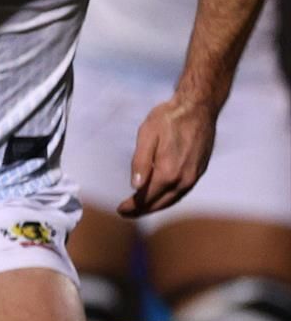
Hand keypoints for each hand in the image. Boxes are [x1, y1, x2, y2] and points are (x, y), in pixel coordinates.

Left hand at [121, 96, 216, 217]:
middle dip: (142, 210)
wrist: (198, 108)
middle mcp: (184, 178)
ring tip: (141, 208)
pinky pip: (182, 191)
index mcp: (169, 172)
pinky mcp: (200, 170)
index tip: (120, 210)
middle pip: (160, 202)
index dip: (133, 206)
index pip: (147, 197)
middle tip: (127, 212)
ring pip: (173, 199)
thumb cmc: (169, 119)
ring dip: (156, 206)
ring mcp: (194, 175)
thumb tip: (135, 187)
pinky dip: (169, 197)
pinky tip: (160, 196)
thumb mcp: (146, 136)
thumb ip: (140, 163)